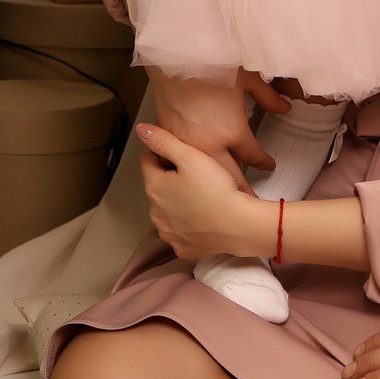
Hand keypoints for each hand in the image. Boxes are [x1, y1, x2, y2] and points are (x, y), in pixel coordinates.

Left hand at [132, 122, 274, 259]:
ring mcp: (168, 233)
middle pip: (158, 187)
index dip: (164, 152)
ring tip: (201, 196)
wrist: (238, 225)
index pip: (148, 161)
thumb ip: (163, 141)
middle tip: (196, 175)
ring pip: (167, 211)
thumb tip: (141, 129)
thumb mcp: (190, 156)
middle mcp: (155, 213)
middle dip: (171, 179)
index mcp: (154, 187)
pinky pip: (180, 232)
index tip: (182, 153)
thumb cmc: (215, 188)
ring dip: (177, 203)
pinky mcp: (182, 248)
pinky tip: (203, 217)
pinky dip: (188, 225)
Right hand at [147, 69, 290, 185]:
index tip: (269, 165)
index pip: (254, 156)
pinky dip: (189, 168)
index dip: (264, 163)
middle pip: (230, 177)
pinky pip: (181, 161)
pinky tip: (192, 175)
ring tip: (224, 195)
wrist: (175, 57)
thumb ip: (267, 98)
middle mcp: (210, 144)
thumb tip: (285, 108)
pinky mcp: (169, 138)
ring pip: (204, 174)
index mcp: (232, 131)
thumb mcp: (247, 79)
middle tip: (251, 202)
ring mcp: (187, 144)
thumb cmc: (211, 64)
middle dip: (243, 191)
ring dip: (216, 184)